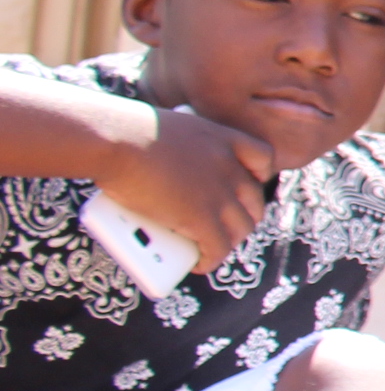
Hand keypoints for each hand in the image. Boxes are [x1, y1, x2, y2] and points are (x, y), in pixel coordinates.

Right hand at [97, 103, 273, 271]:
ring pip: (240, 228)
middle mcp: (229, 165)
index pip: (263, 158)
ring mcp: (218, 192)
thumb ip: (173, 142)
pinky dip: (211, 260)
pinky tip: (201, 264)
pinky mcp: (201, 217)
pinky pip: (218, 247)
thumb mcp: (165, 126)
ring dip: (228, 242)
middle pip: (254, 200)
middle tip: (221, 225)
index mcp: (222, 139)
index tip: (239, 189)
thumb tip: (152, 152)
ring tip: (209, 247)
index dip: (256, 178)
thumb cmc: (122, 131)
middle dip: (242, 217)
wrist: (115, 140)